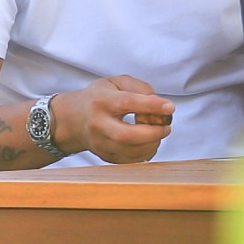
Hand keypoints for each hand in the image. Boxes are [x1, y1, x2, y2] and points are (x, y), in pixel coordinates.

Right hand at [51, 75, 173, 163]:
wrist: (73, 119)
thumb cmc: (99, 98)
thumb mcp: (116, 82)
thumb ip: (140, 88)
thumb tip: (160, 105)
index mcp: (101, 101)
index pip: (128, 103)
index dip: (151, 106)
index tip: (170, 107)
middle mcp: (98, 124)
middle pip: (127, 135)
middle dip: (153, 133)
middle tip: (166, 127)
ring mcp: (100, 144)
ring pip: (130, 151)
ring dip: (152, 143)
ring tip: (157, 132)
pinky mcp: (105, 156)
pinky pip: (130, 161)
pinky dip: (145, 153)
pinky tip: (148, 142)